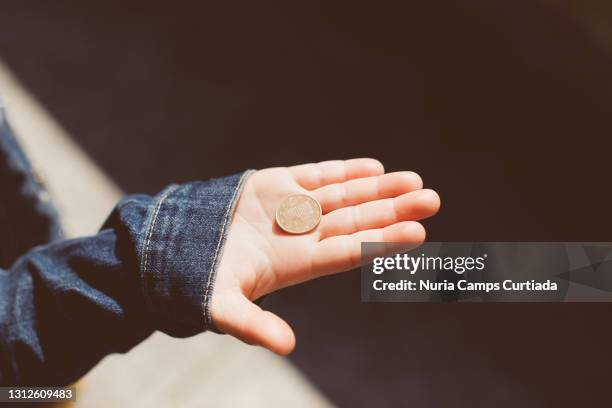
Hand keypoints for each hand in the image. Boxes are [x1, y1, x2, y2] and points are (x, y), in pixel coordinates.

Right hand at [212, 159, 439, 353]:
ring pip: (345, 196)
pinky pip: (318, 176)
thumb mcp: (223, 307)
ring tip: (414, 181)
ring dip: (378, 188)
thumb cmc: (199, 281)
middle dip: (393, 210)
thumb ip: (254, 326)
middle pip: (357, 221)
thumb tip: (288, 347)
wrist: (176, 247)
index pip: (349, 251)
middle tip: (432, 200)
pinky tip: (374, 169)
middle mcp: (303, 235)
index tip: (416, 233)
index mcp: (296, 263)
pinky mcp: (278, 184)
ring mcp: (293, 208)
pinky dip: (345, 171)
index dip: (381, 242)